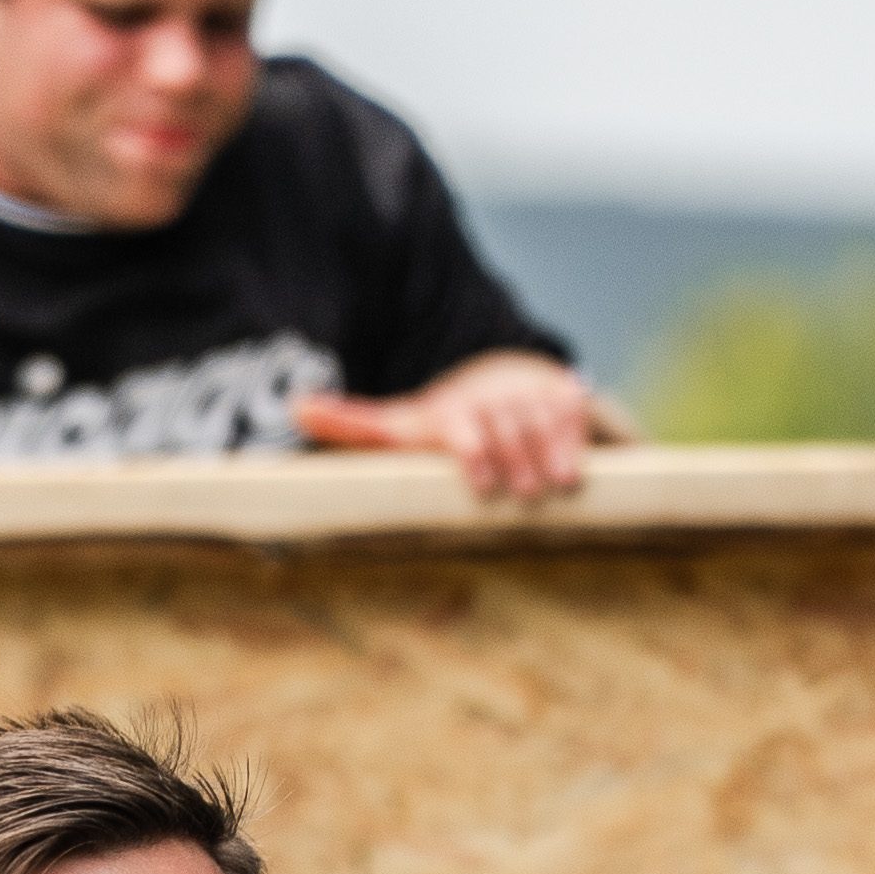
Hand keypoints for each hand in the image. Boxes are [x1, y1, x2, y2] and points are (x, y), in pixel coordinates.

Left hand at [293, 350, 600, 503]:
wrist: (502, 380)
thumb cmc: (447, 422)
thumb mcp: (401, 424)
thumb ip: (352, 422)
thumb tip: (297, 405)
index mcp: (450, 411)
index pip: (462, 427)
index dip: (473, 450)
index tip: (481, 482)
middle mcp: (491, 399)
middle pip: (508, 430)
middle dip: (515, 461)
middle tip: (521, 493)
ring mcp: (530, 397)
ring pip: (543, 424)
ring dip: (550, 454)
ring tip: (553, 484)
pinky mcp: (566, 398)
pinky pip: (575, 419)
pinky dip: (577, 443)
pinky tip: (575, 470)